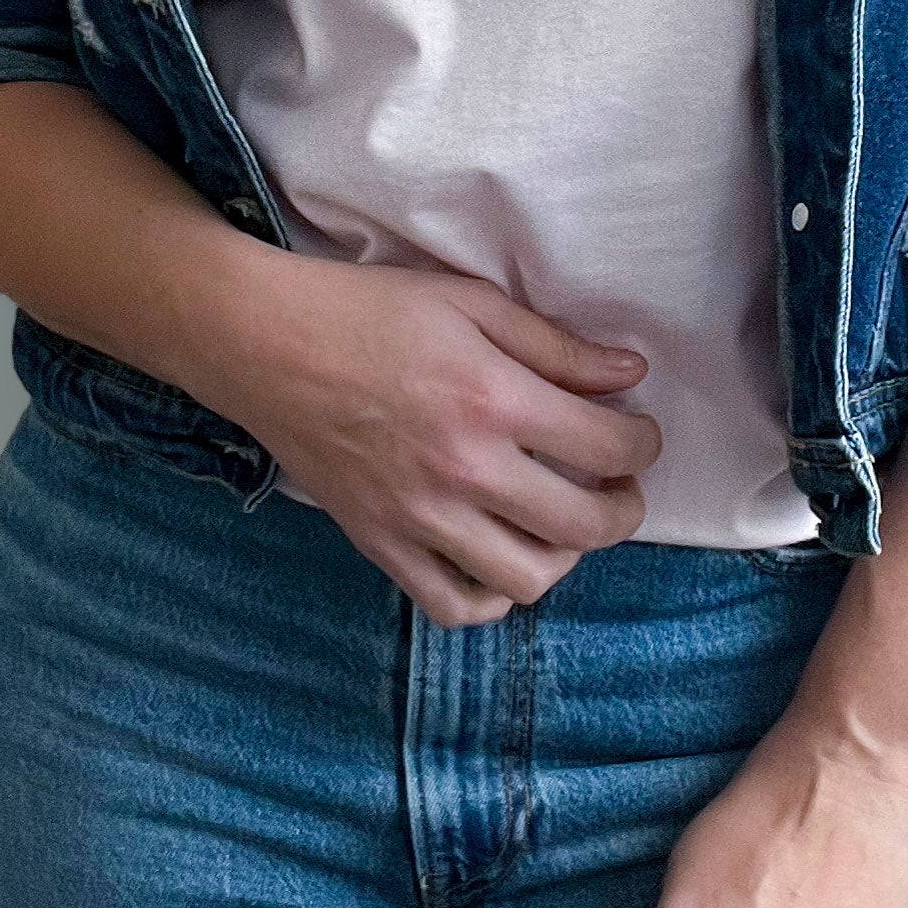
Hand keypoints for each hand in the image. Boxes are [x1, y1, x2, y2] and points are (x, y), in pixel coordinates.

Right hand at [179, 249, 661, 626]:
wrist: (265, 343)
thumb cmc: (369, 310)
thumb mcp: (471, 303)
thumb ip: (556, 346)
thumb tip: (630, 375)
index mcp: (493, 400)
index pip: (607, 446)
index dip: (642, 444)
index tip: (639, 434)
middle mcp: (463, 469)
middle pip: (582, 526)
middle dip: (623, 510)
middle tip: (619, 488)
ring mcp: (419, 516)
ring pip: (526, 579)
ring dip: (564, 556)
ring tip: (561, 521)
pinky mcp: (380, 543)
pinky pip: (453, 605)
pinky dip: (491, 597)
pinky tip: (500, 558)